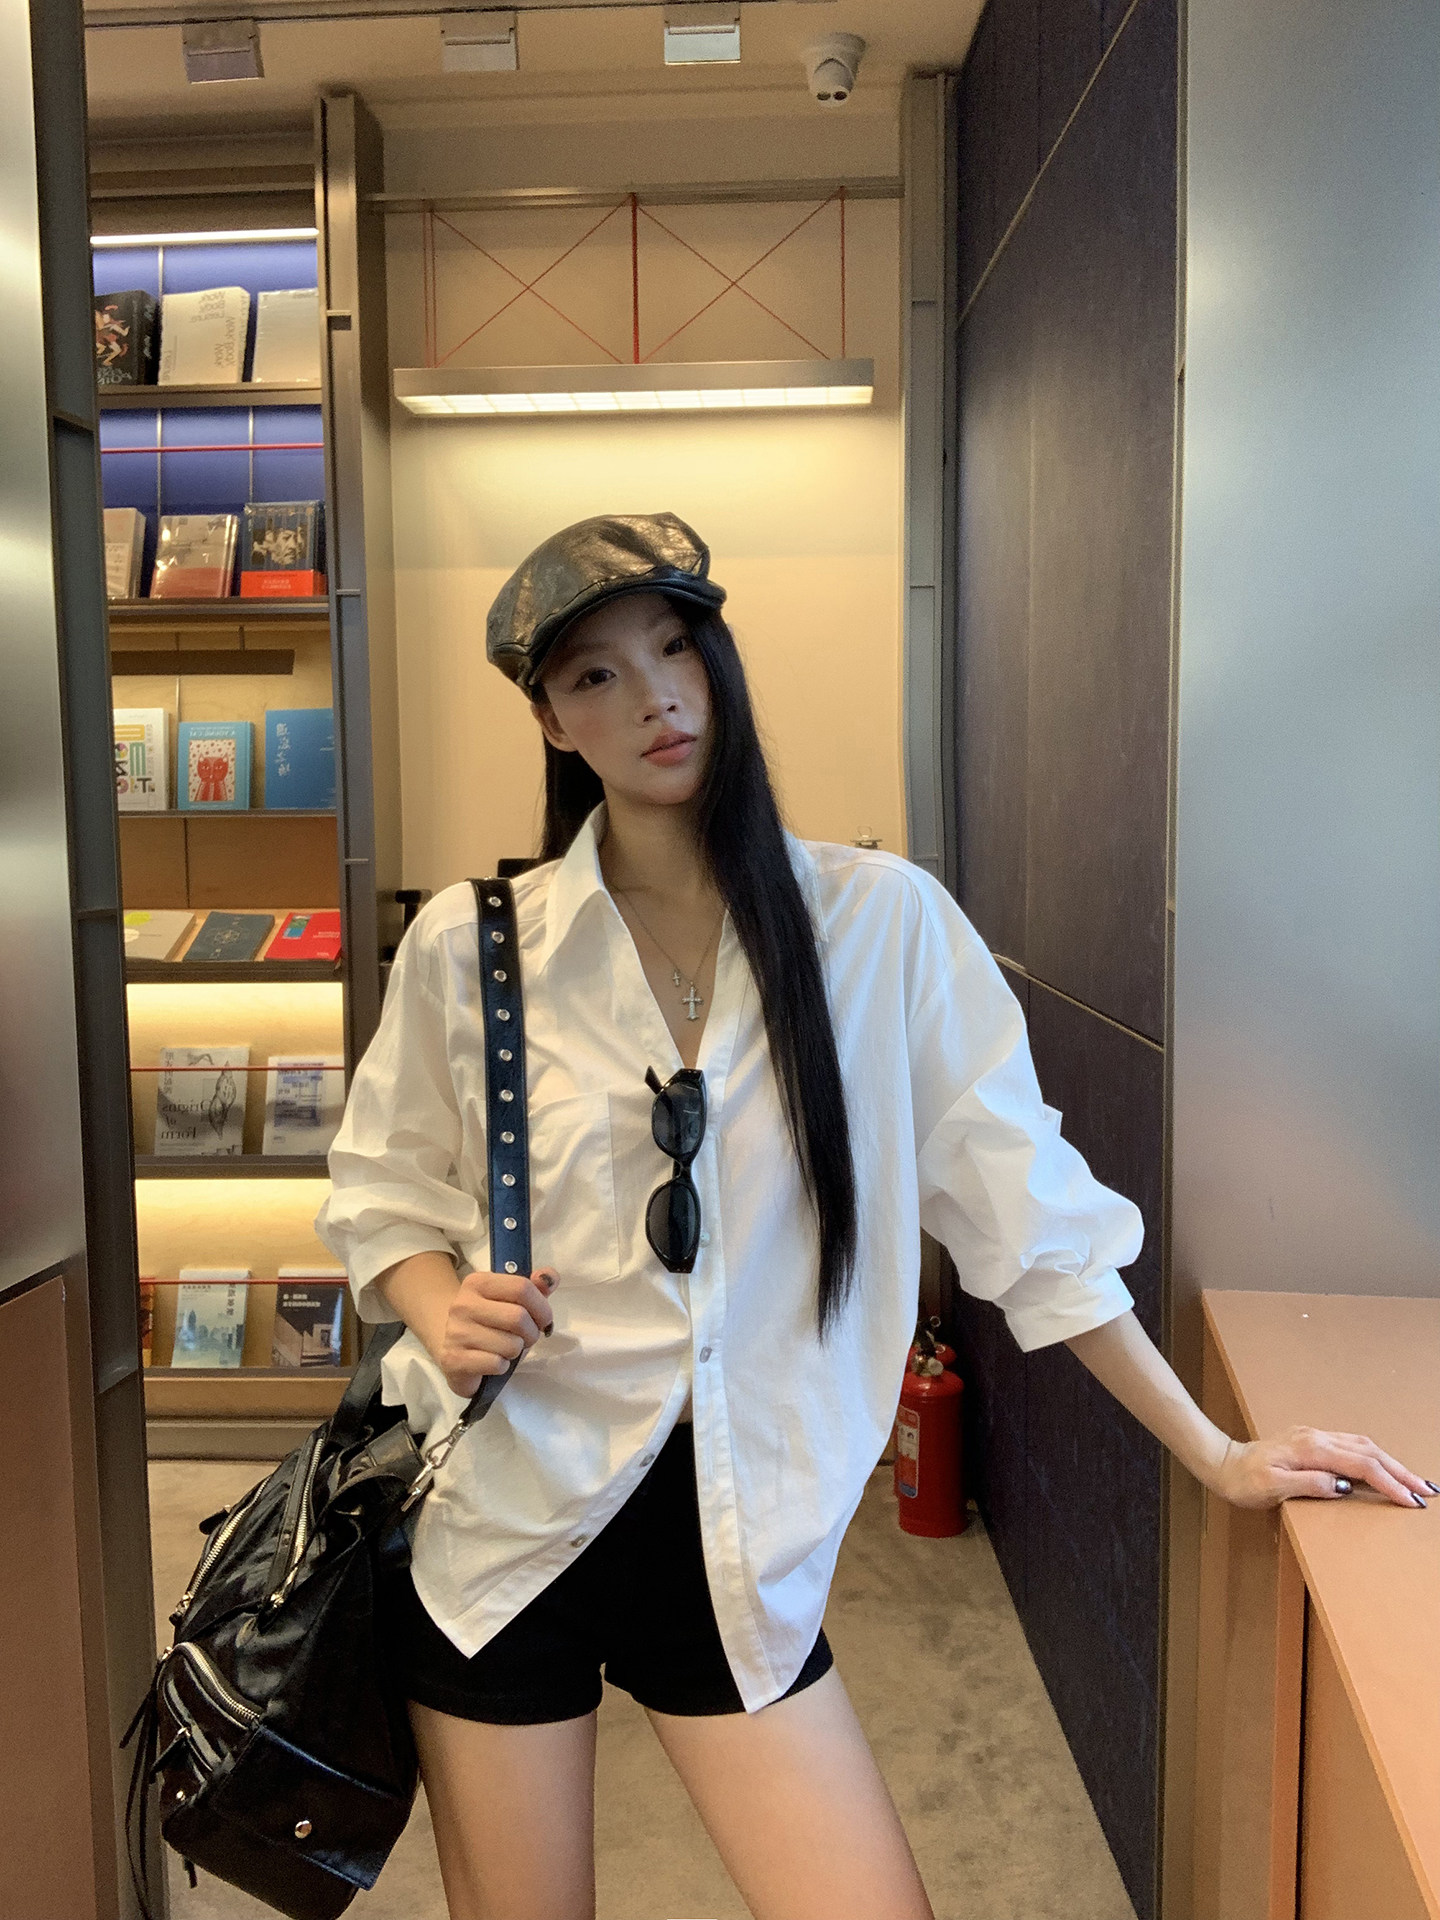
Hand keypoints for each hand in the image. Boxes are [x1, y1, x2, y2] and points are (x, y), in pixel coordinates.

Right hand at [437, 1267, 557, 1398]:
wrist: (454, 1349)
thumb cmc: (489, 1323)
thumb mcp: (511, 1300)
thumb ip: (534, 1287)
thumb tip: (550, 1277)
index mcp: (478, 1282)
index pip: (522, 1288)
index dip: (542, 1307)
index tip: (543, 1319)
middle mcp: (463, 1304)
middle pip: (519, 1318)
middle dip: (532, 1333)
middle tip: (526, 1337)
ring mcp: (456, 1332)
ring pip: (510, 1345)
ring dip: (517, 1351)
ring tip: (506, 1348)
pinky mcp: (454, 1360)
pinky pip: (497, 1364)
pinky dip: (502, 1366)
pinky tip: (493, 1361)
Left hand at [1213, 1425, 1436, 1509]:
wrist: (1223, 1463)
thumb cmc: (1244, 1480)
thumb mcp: (1272, 1487)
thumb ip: (1309, 1484)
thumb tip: (1343, 1486)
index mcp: (1311, 1449)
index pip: (1361, 1466)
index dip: (1389, 1483)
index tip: (1410, 1499)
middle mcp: (1317, 1438)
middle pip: (1370, 1452)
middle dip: (1401, 1472)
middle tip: (1427, 1490)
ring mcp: (1315, 1437)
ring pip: (1364, 1446)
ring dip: (1391, 1463)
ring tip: (1414, 1480)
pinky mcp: (1312, 1442)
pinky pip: (1352, 1445)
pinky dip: (1374, 1457)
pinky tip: (1383, 1466)